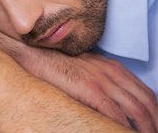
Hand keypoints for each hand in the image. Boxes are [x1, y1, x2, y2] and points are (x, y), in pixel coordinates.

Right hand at [19, 46, 157, 131]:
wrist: (36, 56)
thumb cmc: (56, 64)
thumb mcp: (86, 70)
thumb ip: (101, 82)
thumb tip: (111, 103)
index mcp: (113, 67)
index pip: (144, 92)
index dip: (153, 111)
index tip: (152, 124)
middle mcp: (112, 72)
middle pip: (146, 101)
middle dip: (154, 121)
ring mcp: (103, 80)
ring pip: (137, 109)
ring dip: (144, 128)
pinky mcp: (91, 90)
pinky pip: (116, 114)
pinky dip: (124, 127)